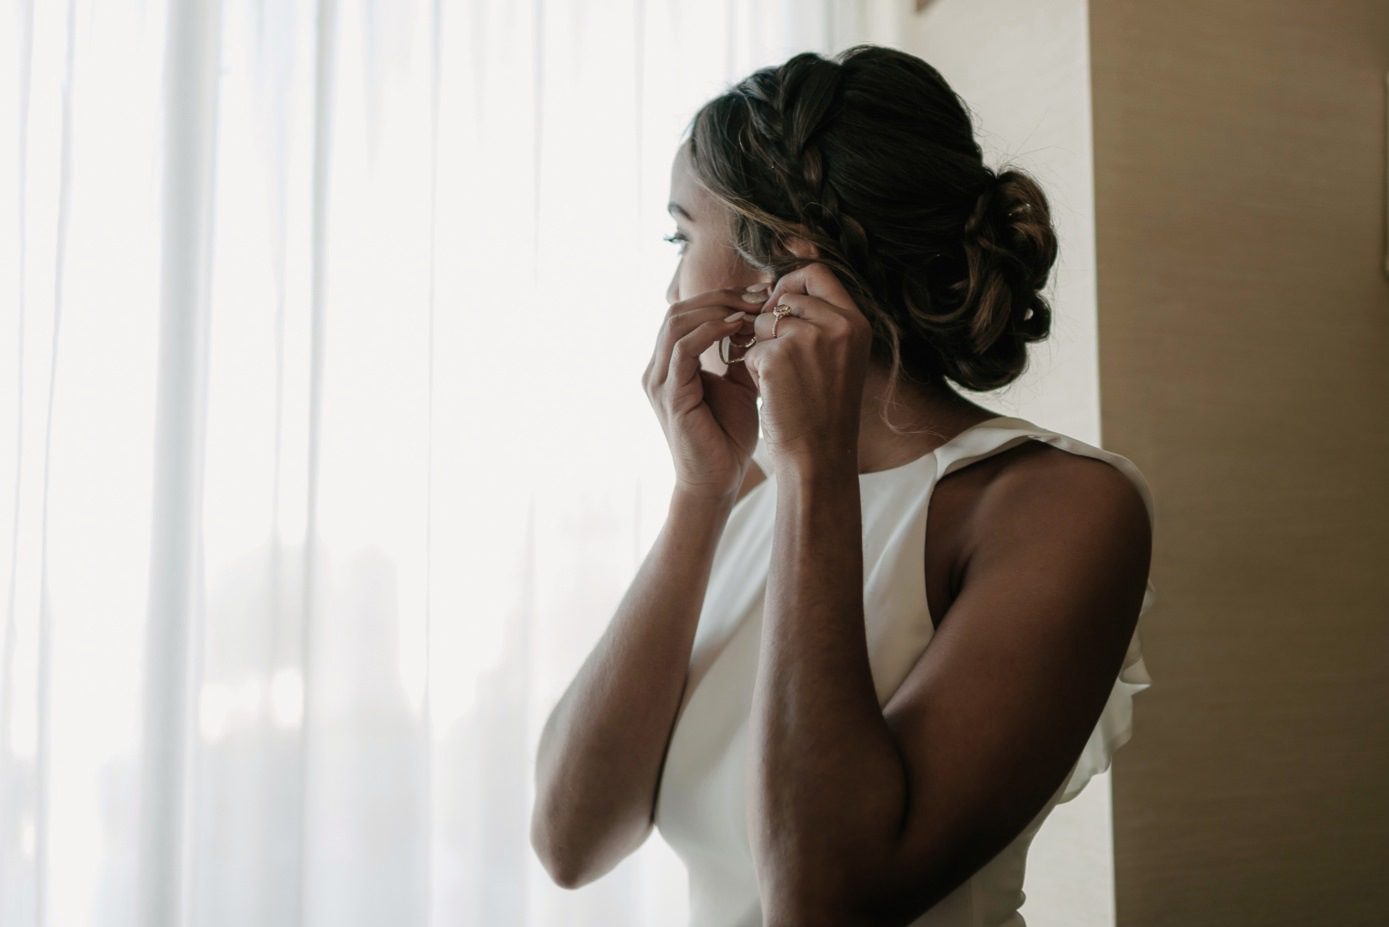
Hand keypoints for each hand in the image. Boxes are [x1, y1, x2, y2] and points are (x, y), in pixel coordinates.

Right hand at [643, 287, 761, 500]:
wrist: (719, 480)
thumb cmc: (728, 437)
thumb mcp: (739, 385)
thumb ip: (741, 353)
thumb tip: (759, 320)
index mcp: (669, 364)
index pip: (687, 312)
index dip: (721, 296)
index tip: (760, 292)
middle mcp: (657, 369)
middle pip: (680, 310)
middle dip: (721, 296)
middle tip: (759, 295)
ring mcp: (659, 381)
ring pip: (678, 322)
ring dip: (717, 308)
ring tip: (752, 309)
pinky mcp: (669, 394)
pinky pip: (684, 348)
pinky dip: (711, 331)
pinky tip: (738, 327)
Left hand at [740, 263, 872, 475]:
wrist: (820, 454)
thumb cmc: (826, 410)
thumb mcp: (840, 357)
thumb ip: (822, 321)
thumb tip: (781, 290)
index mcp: (856, 322)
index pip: (818, 273)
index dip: (792, 283)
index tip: (779, 304)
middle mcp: (836, 324)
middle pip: (786, 293)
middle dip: (770, 316)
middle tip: (772, 345)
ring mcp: (807, 338)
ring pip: (763, 320)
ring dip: (761, 345)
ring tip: (781, 377)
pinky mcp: (777, 357)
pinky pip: (751, 347)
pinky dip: (754, 368)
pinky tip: (774, 391)